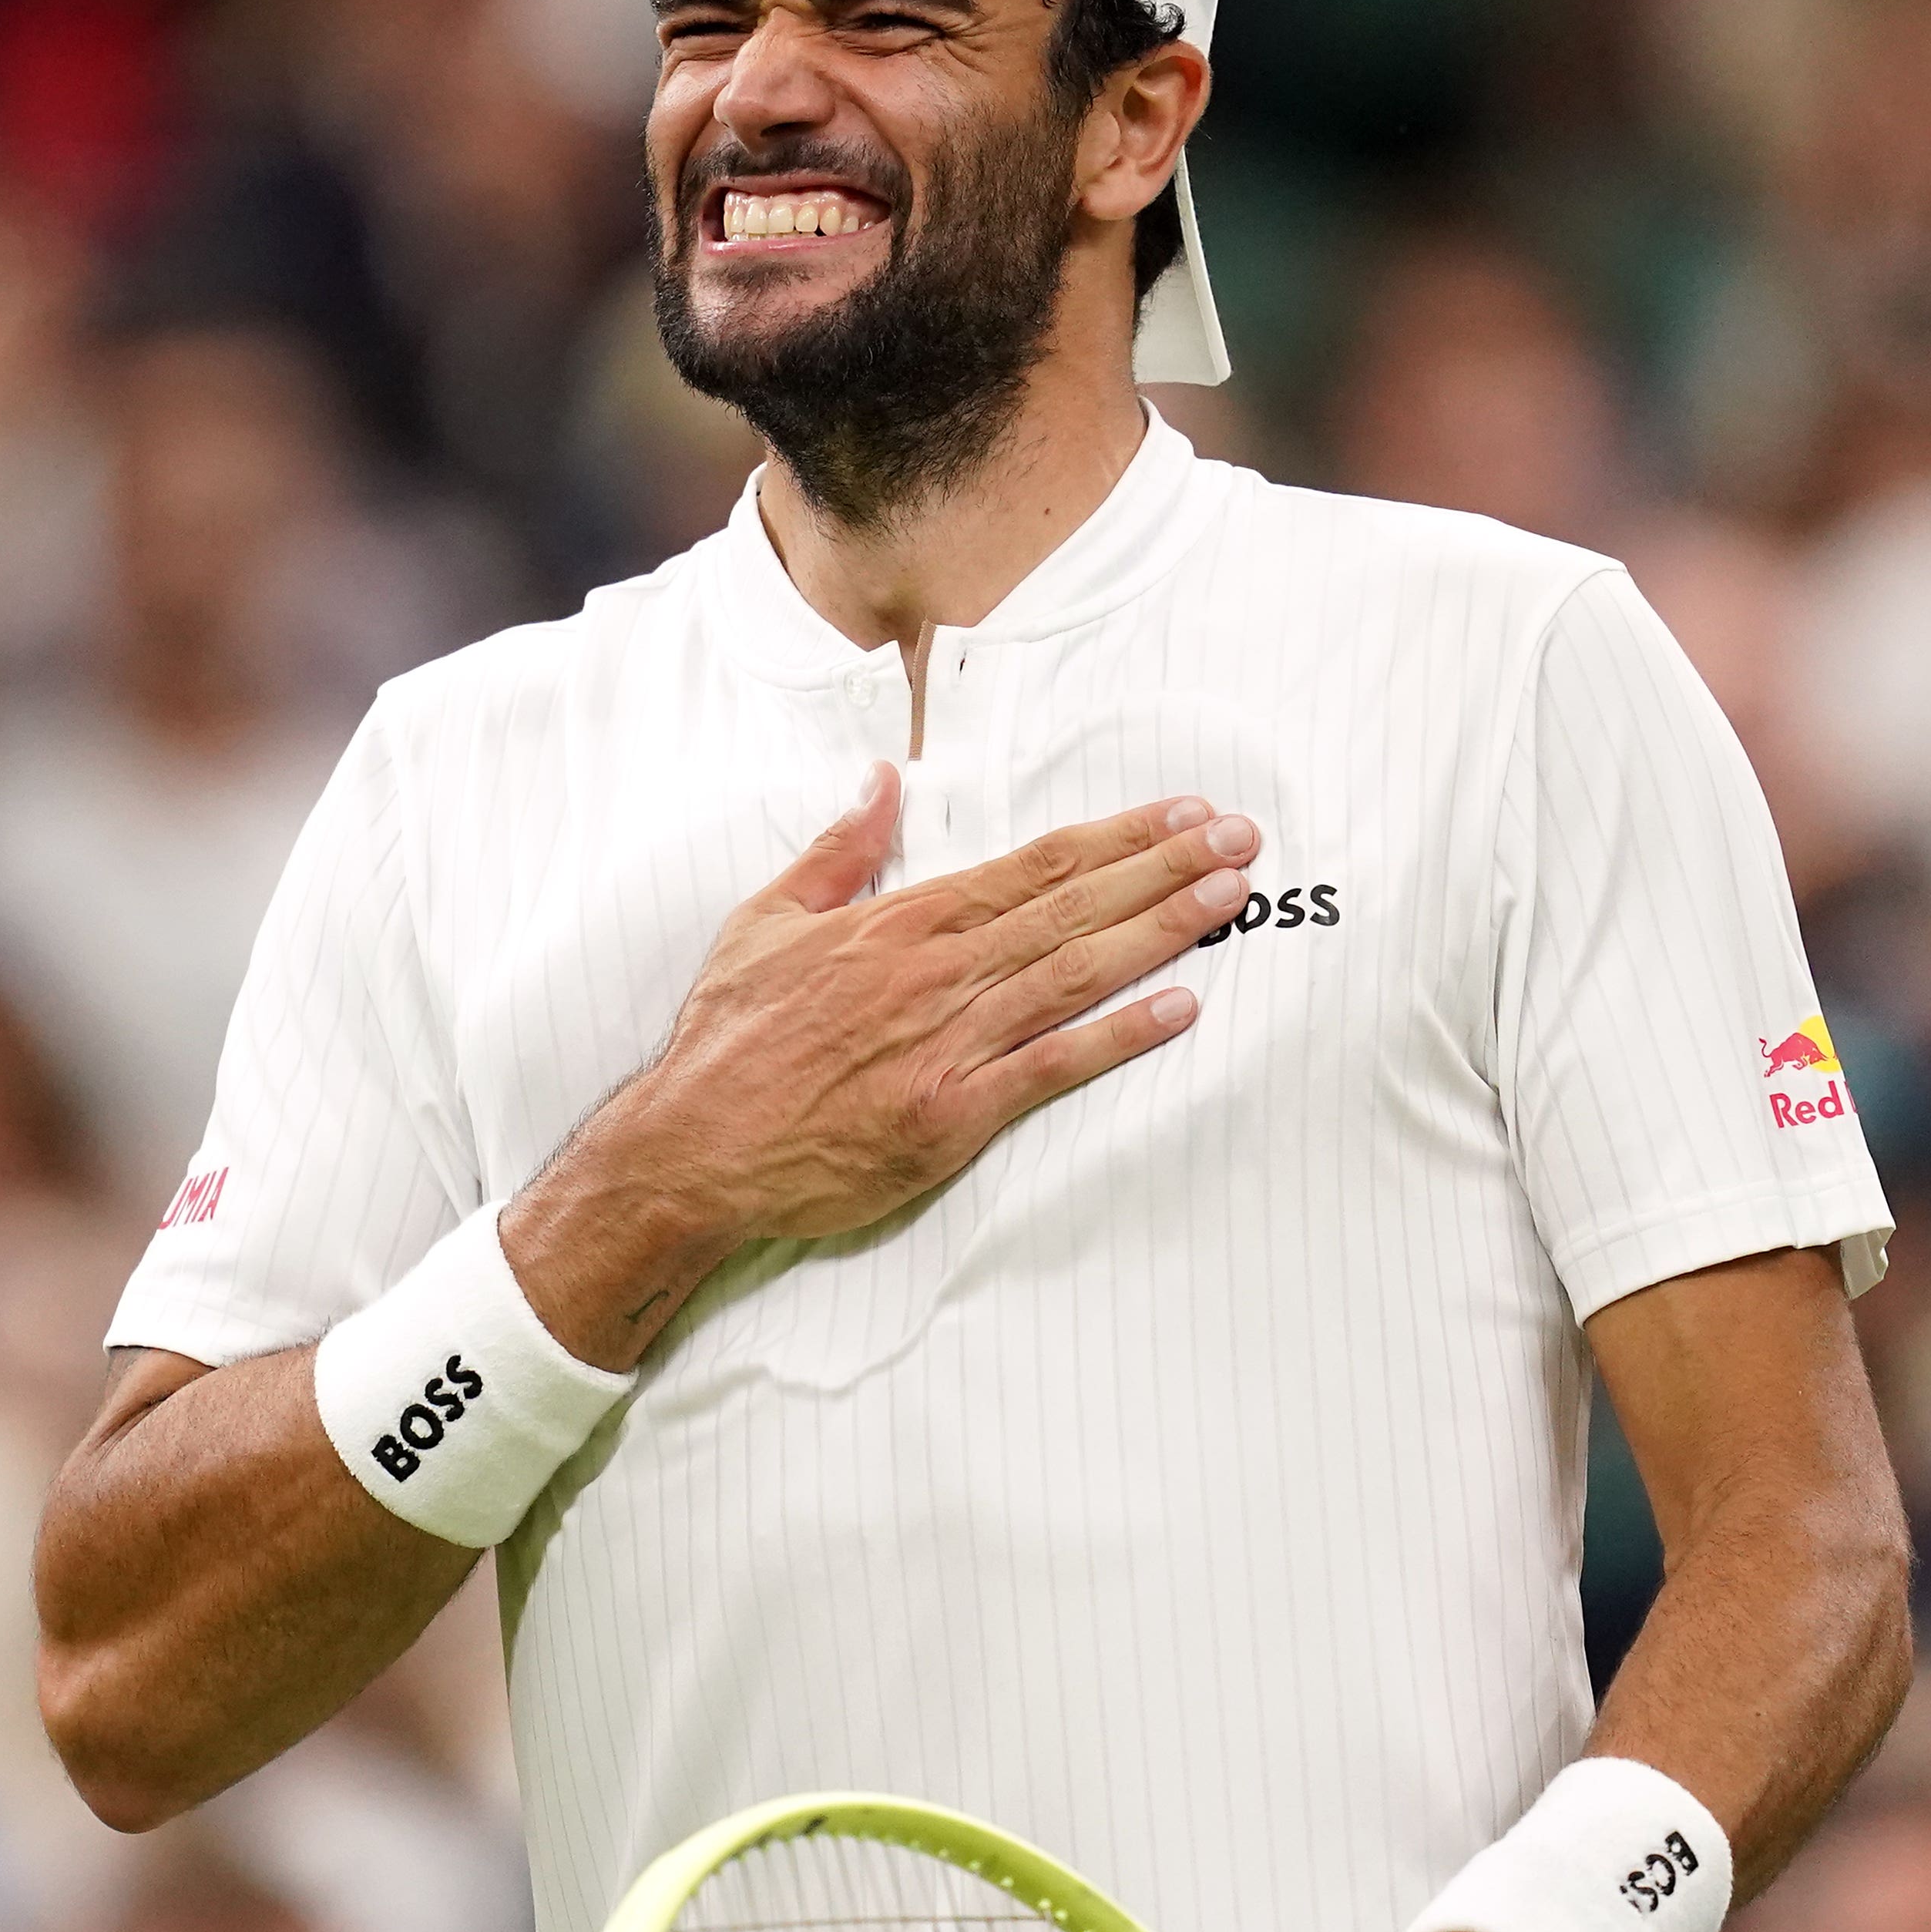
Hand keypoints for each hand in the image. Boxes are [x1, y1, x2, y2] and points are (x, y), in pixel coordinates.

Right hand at [516, 774, 1254, 1359]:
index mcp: (896, 925)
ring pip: (1072, 973)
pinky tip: (1178, 1009)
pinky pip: (1049, 1067)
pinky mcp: (950, 1116)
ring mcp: (945, 1044)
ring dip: (1158, 932)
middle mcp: (933, 974)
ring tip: (1227, 899)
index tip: (1180, 812)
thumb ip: (838, 853)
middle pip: (1069, 908)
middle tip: (1239, 837)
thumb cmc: (726, 1041)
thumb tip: (881, 782)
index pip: (1030, 867)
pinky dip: (1115, 1036)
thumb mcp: (766, 922)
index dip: (1115, 838)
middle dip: (1162, 868)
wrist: (690, 1149)